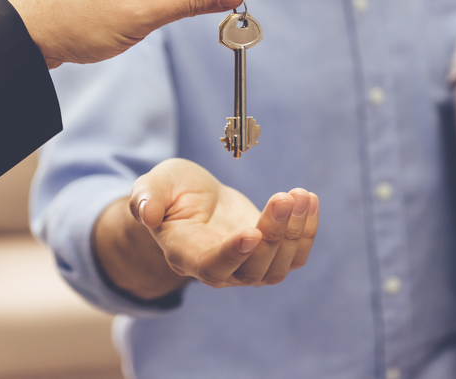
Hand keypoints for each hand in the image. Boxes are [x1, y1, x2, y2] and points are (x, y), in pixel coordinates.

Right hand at [130, 159, 318, 289]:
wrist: (192, 200)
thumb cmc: (169, 192)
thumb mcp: (152, 186)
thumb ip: (146, 199)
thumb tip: (146, 213)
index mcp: (187, 255)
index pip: (212, 267)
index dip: (233, 255)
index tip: (252, 233)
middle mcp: (219, 269)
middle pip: (253, 270)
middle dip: (274, 234)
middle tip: (284, 197)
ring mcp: (246, 266)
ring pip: (278, 266)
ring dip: (295, 233)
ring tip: (300, 195)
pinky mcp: (268, 254)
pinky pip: (294, 255)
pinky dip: (307, 231)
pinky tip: (309, 200)